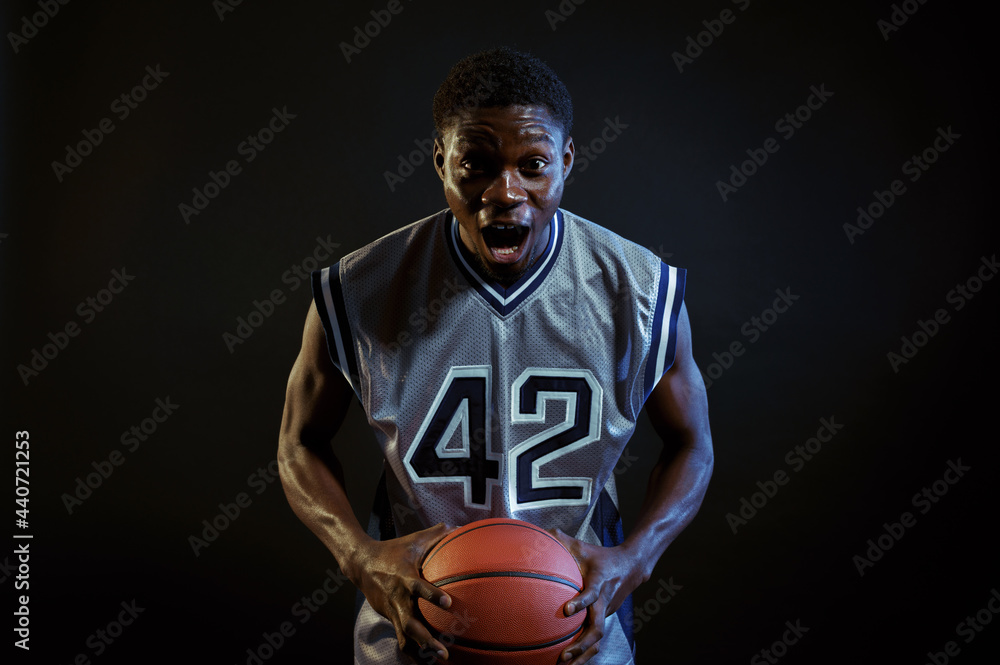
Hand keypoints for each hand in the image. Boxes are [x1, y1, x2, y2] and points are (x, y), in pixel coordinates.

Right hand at [345, 522, 455, 660]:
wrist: (360, 563)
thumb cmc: (392, 550)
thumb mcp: (413, 540)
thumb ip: (435, 535)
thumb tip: (457, 527)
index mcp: (405, 577)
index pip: (418, 587)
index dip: (432, 595)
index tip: (448, 602)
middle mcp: (397, 597)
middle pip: (410, 622)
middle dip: (426, 638)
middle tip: (443, 650)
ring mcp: (392, 610)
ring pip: (405, 635)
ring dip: (421, 650)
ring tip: (439, 660)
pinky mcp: (388, 617)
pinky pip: (401, 637)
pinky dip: (413, 651)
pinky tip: (425, 662)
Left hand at [551, 528, 645, 664]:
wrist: (631, 567)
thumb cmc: (601, 557)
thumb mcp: (583, 546)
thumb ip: (563, 541)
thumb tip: (543, 533)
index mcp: (599, 582)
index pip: (592, 593)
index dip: (581, 602)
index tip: (567, 610)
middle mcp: (604, 601)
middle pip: (597, 628)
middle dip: (582, 644)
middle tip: (565, 654)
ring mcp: (606, 613)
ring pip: (598, 640)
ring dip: (583, 655)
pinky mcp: (605, 619)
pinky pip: (596, 640)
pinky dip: (585, 653)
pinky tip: (570, 662)